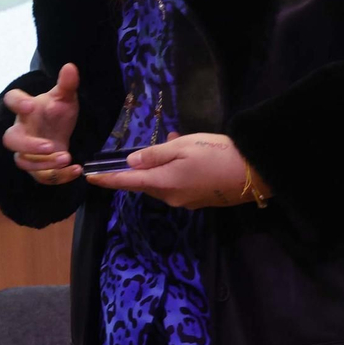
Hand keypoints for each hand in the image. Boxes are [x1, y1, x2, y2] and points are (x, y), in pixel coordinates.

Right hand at [2, 63, 81, 185]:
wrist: (60, 132)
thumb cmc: (57, 113)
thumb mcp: (65, 98)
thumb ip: (67, 85)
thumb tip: (71, 66)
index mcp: (25, 110)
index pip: (12, 100)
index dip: (17, 103)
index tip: (29, 105)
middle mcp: (21, 131)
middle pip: (10, 140)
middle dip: (28, 145)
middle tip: (50, 146)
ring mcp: (26, 152)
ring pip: (23, 162)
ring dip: (44, 163)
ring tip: (67, 157)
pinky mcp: (37, 169)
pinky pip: (42, 177)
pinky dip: (59, 176)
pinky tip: (76, 169)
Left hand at [84, 133, 257, 208]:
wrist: (254, 174)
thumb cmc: (215, 154)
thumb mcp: (182, 147)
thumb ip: (154, 155)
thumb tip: (130, 162)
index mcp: (162, 183)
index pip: (126, 182)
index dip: (107, 179)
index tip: (89, 178)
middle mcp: (170, 197)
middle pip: (143, 183)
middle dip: (135, 170)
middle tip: (129, 154)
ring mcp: (186, 201)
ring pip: (161, 183)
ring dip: (158, 167)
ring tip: (169, 143)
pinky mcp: (200, 200)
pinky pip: (177, 184)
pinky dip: (173, 170)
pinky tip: (184, 154)